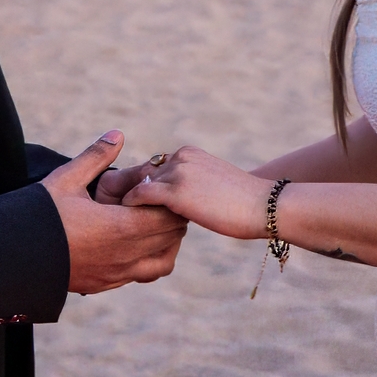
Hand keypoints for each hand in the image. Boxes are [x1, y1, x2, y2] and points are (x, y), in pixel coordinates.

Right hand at [42, 133, 187, 293]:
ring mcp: (116, 274)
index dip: (167, 200)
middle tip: (153, 200)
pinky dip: (147, 259)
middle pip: (171, 236)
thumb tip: (118, 134)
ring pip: (163, 261)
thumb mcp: (66, 179)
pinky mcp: (105, 285)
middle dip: (169, 216)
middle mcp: (125, 256)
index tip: (154, 187)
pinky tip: (130, 242)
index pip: (168, 215)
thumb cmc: (39, 215)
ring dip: (164, 241)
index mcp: (120, 228)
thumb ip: (96, 156)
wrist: (10, 258)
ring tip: (147, 223)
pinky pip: (143, 275)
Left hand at [123, 145, 268, 240]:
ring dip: (126, 201)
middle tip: (113, 211)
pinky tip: (126, 223)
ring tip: (114, 219)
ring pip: (138, 185)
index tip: (129, 203)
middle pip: (143, 174)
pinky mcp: (174, 192)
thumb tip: (181, 201)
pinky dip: (130, 208)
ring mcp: (177, 173)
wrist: (264, 206)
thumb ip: (193, 185)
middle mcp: (180, 157)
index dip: (143, 186)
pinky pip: (140, 197)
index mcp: (189, 153)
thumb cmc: (243, 203)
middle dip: (130, 192)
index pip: (155, 167)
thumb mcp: (214, 184)